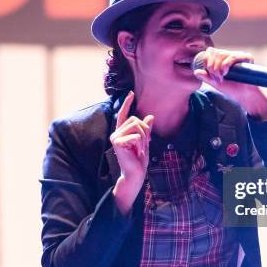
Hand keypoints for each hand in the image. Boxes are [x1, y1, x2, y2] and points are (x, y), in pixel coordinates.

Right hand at [110, 91, 153, 213]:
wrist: (135, 174)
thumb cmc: (139, 160)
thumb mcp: (145, 142)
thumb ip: (146, 130)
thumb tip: (150, 116)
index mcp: (122, 131)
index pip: (123, 114)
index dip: (127, 103)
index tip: (131, 93)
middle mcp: (116, 132)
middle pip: (135, 120)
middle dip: (145, 131)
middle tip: (144, 144)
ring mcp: (115, 137)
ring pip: (136, 126)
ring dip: (143, 138)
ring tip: (140, 148)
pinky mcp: (117, 142)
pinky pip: (135, 135)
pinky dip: (140, 144)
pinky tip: (137, 152)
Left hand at [193, 47, 266, 119]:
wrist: (243, 95)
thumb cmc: (231, 88)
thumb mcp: (215, 83)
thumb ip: (206, 77)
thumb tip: (196, 71)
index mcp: (221, 58)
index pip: (209, 52)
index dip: (206, 62)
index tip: (211, 76)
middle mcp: (229, 54)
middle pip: (214, 52)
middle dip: (212, 67)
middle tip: (217, 78)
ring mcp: (238, 55)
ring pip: (221, 54)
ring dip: (218, 68)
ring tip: (222, 77)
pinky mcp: (246, 57)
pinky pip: (232, 56)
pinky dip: (226, 65)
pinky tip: (226, 73)